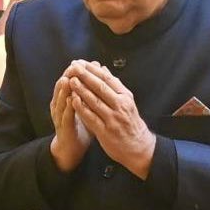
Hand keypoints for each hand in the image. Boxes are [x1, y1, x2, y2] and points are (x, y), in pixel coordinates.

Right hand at [48, 68, 89, 171]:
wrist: (72, 146)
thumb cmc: (81, 124)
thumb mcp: (88, 105)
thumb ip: (92, 90)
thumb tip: (99, 70)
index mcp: (66, 97)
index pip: (69, 80)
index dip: (76, 71)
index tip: (84, 62)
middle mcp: (60, 105)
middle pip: (62, 87)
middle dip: (68, 76)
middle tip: (73, 66)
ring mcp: (60, 116)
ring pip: (60, 100)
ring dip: (63, 90)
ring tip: (68, 79)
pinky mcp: (63, 127)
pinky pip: (65, 116)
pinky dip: (68, 108)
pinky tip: (71, 100)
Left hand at [68, 62, 154, 177]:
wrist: (138, 147)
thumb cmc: (129, 122)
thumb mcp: (126, 101)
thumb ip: (114, 85)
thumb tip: (102, 68)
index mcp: (125, 96)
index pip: (107, 79)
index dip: (92, 69)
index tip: (80, 62)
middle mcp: (120, 105)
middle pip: (100, 87)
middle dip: (85, 75)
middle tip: (73, 66)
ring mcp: (113, 119)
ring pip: (95, 101)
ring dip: (82, 90)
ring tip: (71, 80)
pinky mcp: (106, 131)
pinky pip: (91, 118)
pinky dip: (82, 108)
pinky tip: (73, 100)